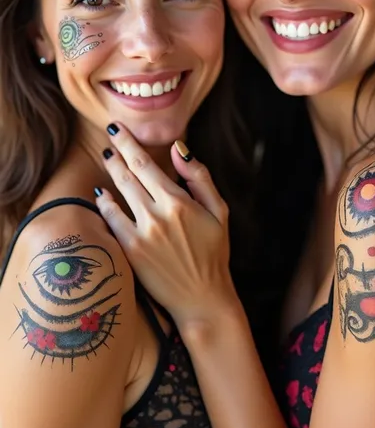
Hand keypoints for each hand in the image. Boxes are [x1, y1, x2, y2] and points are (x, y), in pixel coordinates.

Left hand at [95, 123, 235, 327]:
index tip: (117, 129)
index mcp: (179, 202)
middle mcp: (157, 215)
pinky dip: (104, 204)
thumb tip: (178, 149)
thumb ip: (199, 177)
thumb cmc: (214, 253)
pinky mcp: (130, 251)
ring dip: (110, 171)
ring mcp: (141, 234)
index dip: (128, 143)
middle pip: (128, 173)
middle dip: (116, 150)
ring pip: (118, 193)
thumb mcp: (219, 211)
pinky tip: (102, 194)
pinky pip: (111, 220)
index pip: (145, 163)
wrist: (203, 298)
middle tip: (108, 135)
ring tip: (107, 157)